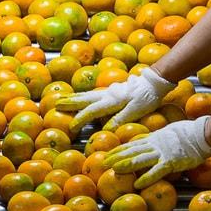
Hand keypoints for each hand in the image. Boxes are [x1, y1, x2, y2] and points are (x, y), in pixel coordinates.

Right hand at [55, 67, 174, 129]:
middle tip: (55, 104)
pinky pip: (94, 94)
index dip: (80, 119)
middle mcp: (107, 94)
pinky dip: (84, 96)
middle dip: (70, 102)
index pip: (92, 111)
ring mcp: (109, 91)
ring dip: (74, 97)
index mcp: (112, 100)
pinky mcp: (113, 90)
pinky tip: (82, 98)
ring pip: (88, 95)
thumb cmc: (147, 97)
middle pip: (85, 99)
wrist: (155, 81)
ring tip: (62, 99)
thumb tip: (105, 129)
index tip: (71, 127)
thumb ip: (120, 119)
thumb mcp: (136, 110)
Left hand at [103, 116, 210, 188]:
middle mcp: (155, 144)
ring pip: (140, 159)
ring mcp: (162, 153)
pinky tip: (137, 183)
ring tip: (113, 170)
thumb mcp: (170, 131)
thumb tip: (152, 141)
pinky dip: (146, 178)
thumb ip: (159, 138)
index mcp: (154, 138)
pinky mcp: (172, 161)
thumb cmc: (190, 132)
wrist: (203, 132)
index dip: (119, 150)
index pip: (132, 144)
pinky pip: (157, 171)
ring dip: (126, 165)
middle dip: (116, 157)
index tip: (107, 154)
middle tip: (103, 163)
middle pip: (132, 151)